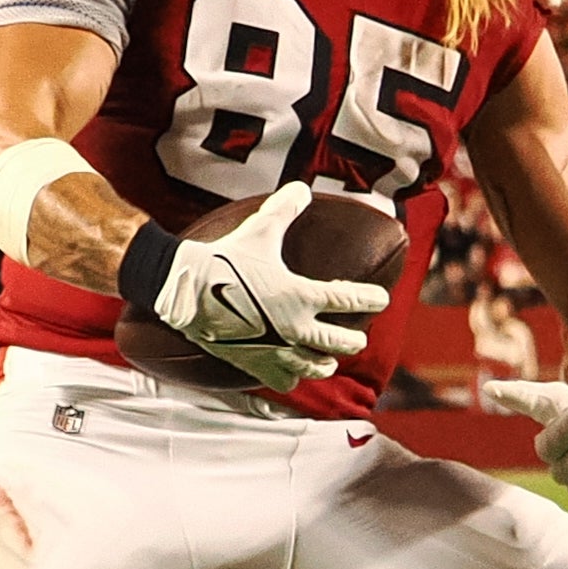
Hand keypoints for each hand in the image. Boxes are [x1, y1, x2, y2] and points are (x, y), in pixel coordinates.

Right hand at [152, 182, 391, 391]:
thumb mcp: (259, 230)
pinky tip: (292, 372)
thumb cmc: (224, 259)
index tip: (381, 299)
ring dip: (326, 363)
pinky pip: (284, 380)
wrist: (186, 291)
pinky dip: (292, 377)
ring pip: (316, 367)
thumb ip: (285, 209)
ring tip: (329, 360)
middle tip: (357, 337)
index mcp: (301, 295)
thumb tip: (302, 188)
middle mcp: (295, 328)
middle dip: (353, 340)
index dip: (370, 299)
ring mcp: (276, 350)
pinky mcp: (256, 364)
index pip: (349, 300)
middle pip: (341, 342)